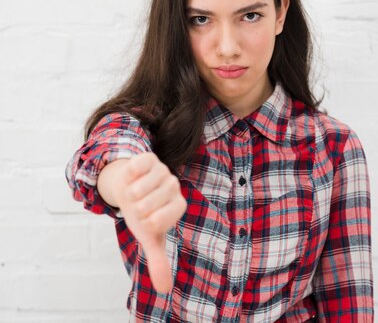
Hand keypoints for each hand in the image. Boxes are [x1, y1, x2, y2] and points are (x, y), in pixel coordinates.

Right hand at [114, 152, 186, 292]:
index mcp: (178, 206)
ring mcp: (163, 171)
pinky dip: (130, 174)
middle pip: (149, 202)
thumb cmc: (141, 215)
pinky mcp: (150, 158)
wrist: (128, 188)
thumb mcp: (148, 237)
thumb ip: (158, 260)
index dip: (146, 222)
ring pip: (141, 185)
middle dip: (136, 208)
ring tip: (133, 193)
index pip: (161, 219)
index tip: (145, 220)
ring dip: (130, 193)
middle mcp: (174, 187)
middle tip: (137, 206)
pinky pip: (138, 165)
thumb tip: (164, 290)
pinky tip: (131, 177)